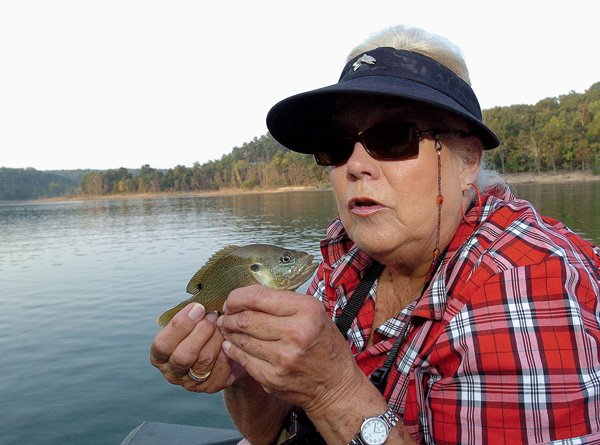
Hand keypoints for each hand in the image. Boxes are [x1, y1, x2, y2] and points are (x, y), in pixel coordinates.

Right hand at [150, 303, 244, 392]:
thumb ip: (190, 314)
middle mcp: (173, 372)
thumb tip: (202, 294)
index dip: (179, 325)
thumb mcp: (191, 322)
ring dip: (216, 338)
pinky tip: (230, 337)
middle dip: (200, 332)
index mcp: (160, 355)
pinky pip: (222, 368)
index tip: (197, 307)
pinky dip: (227, 349)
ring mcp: (192, 382)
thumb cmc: (201, 330)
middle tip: (213, 315)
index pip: (162, 345)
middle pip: (183, 356)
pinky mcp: (212, 386)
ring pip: (203, 361)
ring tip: (223, 323)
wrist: (222, 351)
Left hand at [218, 285, 362, 414]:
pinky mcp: (272, 377)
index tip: (232, 300)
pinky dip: (233, 350)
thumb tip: (246, 297)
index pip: (258, 297)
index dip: (237, 297)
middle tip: (226, 315)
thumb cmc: (325, 345)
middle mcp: (295, 333)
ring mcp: (282, 358)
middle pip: (246, 319)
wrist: (336, 386)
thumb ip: (283, 303)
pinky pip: (243, 359)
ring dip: (229, 332)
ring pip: (241, 339)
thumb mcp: (314, 314)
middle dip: (230, 316)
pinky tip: (232, 345)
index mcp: (307, 310)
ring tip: (228, 328)